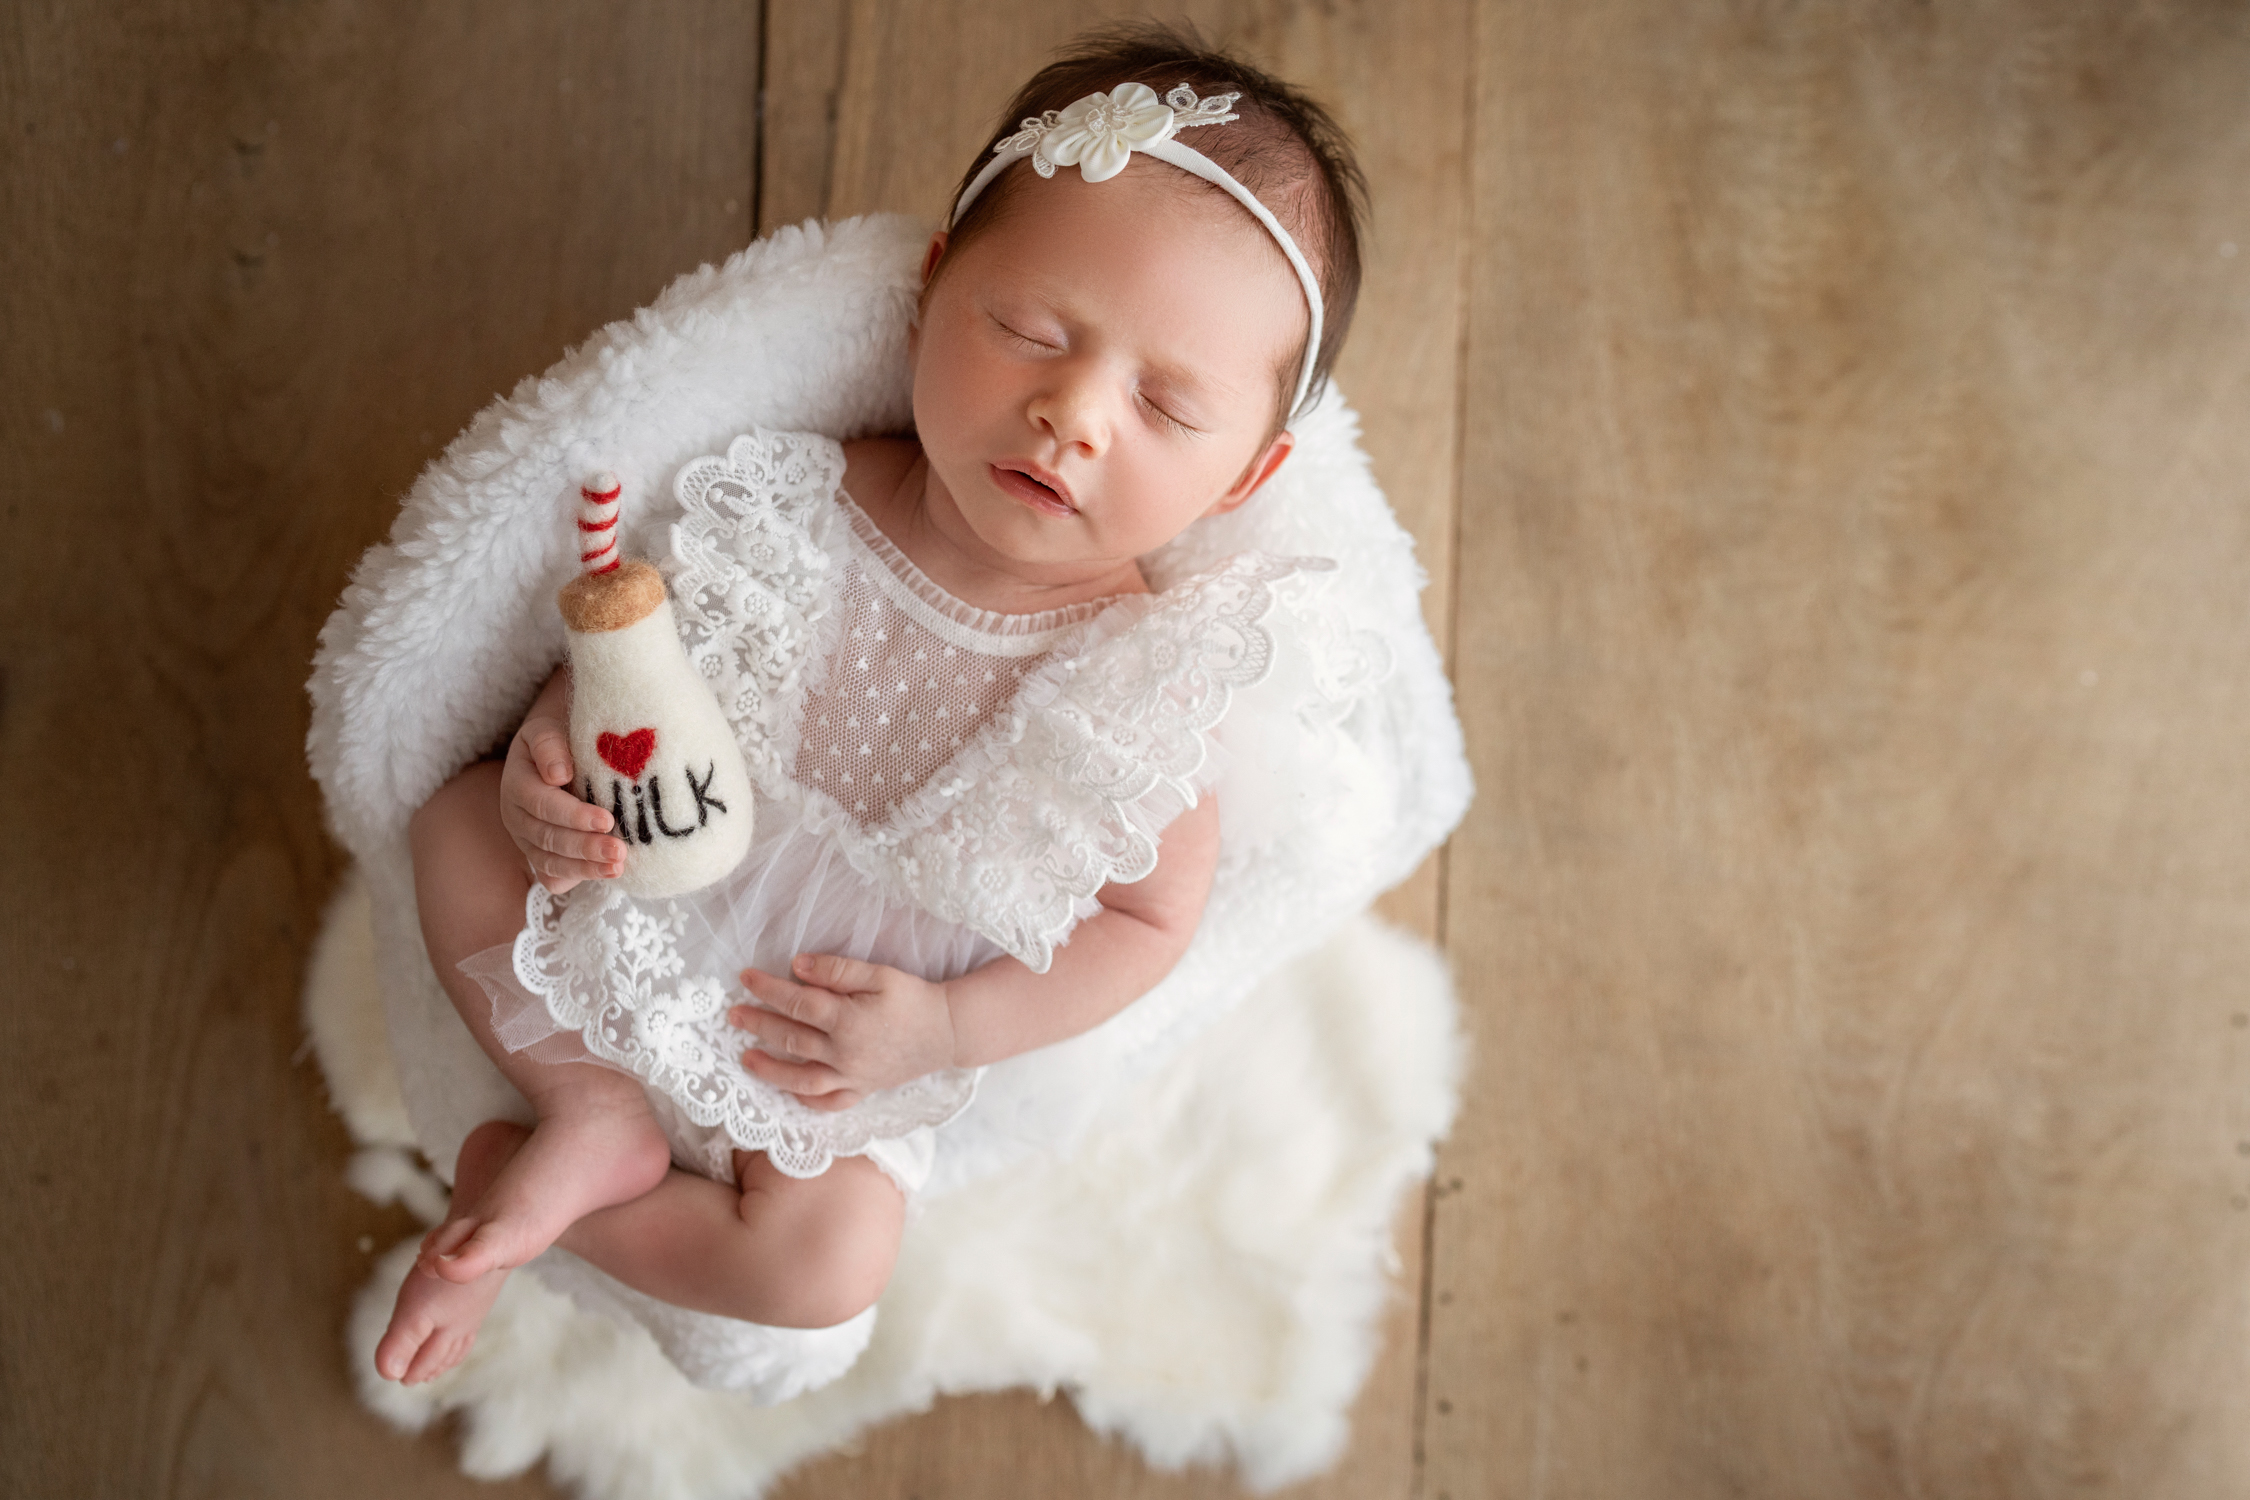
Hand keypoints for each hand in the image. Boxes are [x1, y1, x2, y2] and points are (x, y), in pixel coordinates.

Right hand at [500, 710, 624, 892]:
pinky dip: (576, 879)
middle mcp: (517, 816)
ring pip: (550, 862)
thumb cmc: (559, 739)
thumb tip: (558, 774)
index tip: (606, 820)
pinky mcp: (540, 856)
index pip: (542, 804)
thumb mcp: (549, 730)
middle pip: (548, 838)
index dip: (573, 815)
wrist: (554, 752)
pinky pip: (552, 877)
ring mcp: (526, 841)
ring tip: (617, 868)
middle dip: (585, 847)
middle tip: (619, 851)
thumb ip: (549, 745)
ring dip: (585, 868)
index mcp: (516, 783)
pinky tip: (603, 875)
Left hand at [730, 955, 957, 1111]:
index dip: (768, 989)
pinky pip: (829, 1102)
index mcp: (848, 1019)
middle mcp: (846, 1053)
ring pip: (801, 1079)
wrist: (948, 1031)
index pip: (797, 1002)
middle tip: (734, 1014)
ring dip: (770, 1070)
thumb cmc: (914, 997)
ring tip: (745, 1059)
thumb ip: (836, 969)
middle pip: (791, 1039)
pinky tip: (789, 1091)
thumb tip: (797, 966)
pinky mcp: (863, 1090)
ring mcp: (853, 1076)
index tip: (746, 977)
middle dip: (759, 1024)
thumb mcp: (879, 974)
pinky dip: (806, 1100)